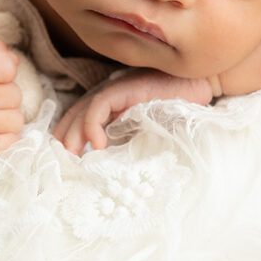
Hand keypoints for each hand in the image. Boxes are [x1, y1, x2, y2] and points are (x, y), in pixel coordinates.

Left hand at [53, 69, 213, 153]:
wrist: (196, 87)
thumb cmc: (173, 112)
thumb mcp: (143, 133)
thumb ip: (124, 144)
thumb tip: (108, 172)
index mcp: (106, 107)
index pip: (74, 123)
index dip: (66, 143)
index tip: (66, 167)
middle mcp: (104, 96)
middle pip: (71, 119)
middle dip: (64, 144)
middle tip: (64, 169)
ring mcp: (111, 90)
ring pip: (79, 113)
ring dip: (73, 139)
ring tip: (75, 161)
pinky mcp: (121, 88)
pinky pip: (97, 107)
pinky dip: (91, 127)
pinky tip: (97, 146)